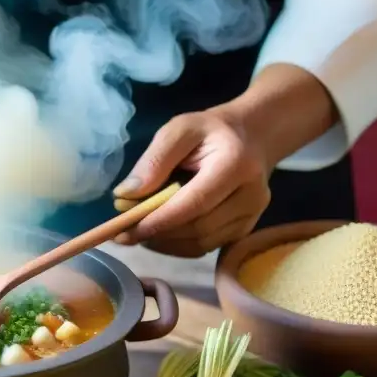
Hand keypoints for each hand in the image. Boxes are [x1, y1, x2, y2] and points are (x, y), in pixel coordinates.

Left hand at [111, 64, 337, 257]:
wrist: (252, 137)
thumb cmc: (210, 131)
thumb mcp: (179, 129)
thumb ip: (153, 161)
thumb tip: (126, 195)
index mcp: (236, 164)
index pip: (194, 203)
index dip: (159, 221)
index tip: (124, 230)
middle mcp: (252, 195)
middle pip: (198, 228)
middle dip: (157, 234)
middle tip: (124, 232)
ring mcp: (252, 216)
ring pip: (202, 243)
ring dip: (165, 243)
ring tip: (139, 232)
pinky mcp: (245, 229)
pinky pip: (207, 247)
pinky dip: (179, 246)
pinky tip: (160, 234)